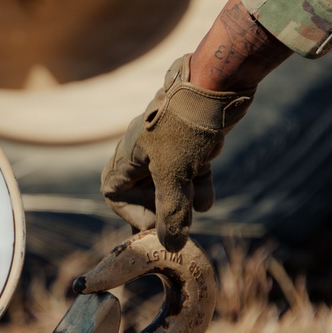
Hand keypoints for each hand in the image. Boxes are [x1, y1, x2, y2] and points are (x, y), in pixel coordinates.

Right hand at [100, 54, 254, 250]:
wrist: (217, 86)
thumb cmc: (185, 127)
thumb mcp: (174, 175)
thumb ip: (171, 212)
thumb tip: (171, 245)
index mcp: (129, 157)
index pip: (114, 192)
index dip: (130, 212)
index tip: (153, 223)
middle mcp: (143, 152)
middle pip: (145, 191)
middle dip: (163, 208)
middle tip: (178, 221)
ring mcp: (168, 147)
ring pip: (171, 182)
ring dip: (184, 199)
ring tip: (197, 207)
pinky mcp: (190, 143)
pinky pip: (189, 171)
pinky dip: (197, 185)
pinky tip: (206, 198)